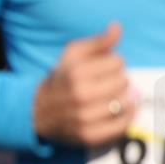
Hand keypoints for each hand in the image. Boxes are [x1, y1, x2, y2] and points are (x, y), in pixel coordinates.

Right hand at [34, 22, 134, 145]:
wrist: (38, 112)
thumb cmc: (60, 80)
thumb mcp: (72, 55)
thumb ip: (97, 42)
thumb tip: (117, 27)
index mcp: (76, 73)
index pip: (118, 62)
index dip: (113, 63)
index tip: (103, 69)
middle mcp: (81, 96)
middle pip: (124, 82)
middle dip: (118, 80)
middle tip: (107, 84)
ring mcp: (85, 118)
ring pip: (125, 102)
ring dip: (123, 98)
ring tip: (113, 96)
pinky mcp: (90, 136)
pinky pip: (123, 125)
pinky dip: (127, 117)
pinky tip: (121, 110)